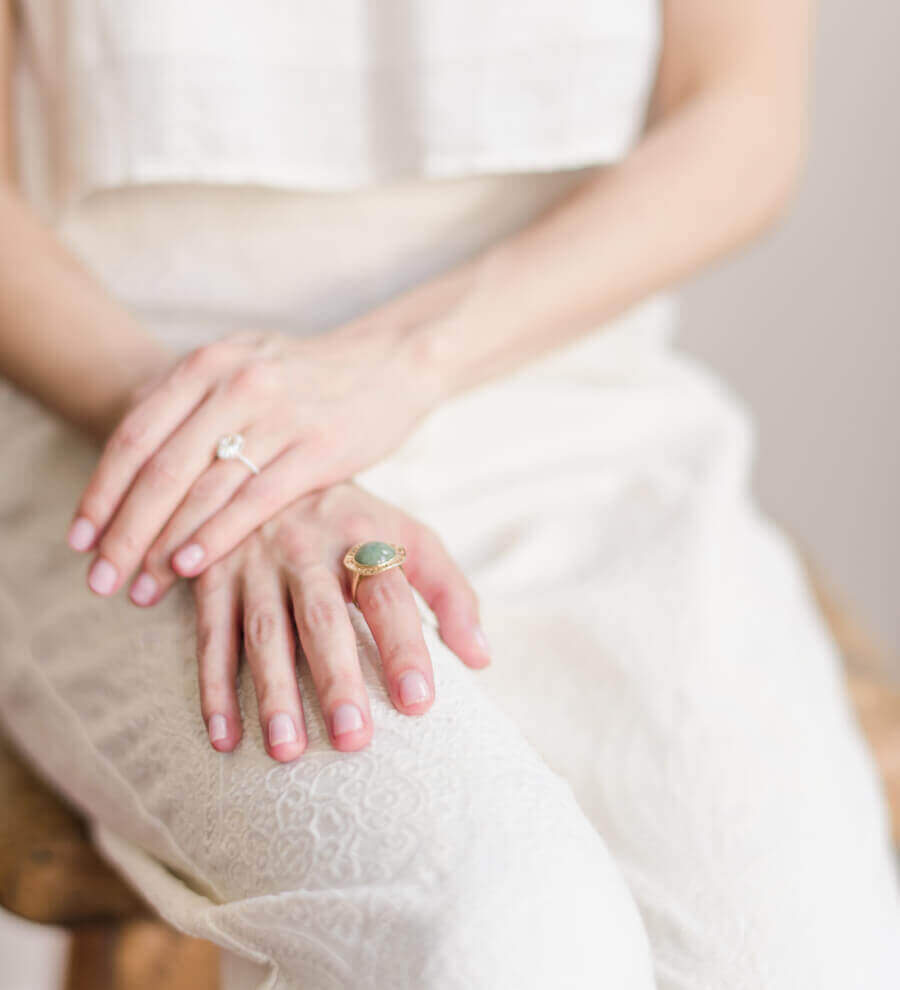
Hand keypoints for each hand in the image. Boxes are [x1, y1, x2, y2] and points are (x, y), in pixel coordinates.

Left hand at [65, 328, 433, 600]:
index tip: (80, 539)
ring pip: (203, 488)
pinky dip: (216, 536)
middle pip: (160, 468)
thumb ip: (192, 402)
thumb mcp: (242, 367)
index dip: (101, 491)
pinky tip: (189, 567)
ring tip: (139, 588)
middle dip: (123, 530)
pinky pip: (254, 499)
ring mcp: (278, 413)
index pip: (135, 433)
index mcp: (209, 362)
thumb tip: (134, 455)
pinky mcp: (317, 447)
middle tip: (100, 579)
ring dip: (163, 544)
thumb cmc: (308, 378)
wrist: (390, 363)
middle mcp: (236, 381)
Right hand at [188, 482, 489, 760]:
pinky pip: (210, 635)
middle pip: (323, 618)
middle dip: (336, 679)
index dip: (403, 647)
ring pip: (264, 632)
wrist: (270, 466)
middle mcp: (305, 547)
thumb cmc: (354, 521)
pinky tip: (223, 737)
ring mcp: (254, 562)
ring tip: (286, 749)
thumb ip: (448, 591)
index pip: (386, 595)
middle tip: (353, 739)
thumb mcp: (408, 535)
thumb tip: (482, 659)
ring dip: (272, 691)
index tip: (418, 703)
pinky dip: (214, 687)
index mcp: (360, 536)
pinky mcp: (212, 577)